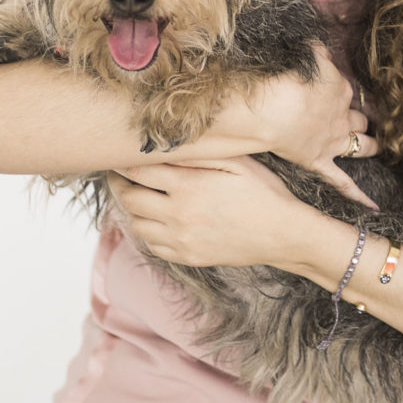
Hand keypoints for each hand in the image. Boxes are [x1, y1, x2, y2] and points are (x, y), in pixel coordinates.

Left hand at [107, 156, 316, 268]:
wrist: (282, 234)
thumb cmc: (263, 192)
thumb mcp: (236, 162)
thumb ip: (198, 153)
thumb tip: (165, 144)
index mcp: (188, 186)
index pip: (138, 172)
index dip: (123, 163)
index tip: (119, 157)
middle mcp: (178, 215)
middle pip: (130, 199)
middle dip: (121, 185)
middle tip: (121, 175)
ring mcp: (181, 240)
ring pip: (137, 225)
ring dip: (134, 209)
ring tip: (140, 196)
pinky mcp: (187, 257)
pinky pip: (153, 246)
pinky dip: (148, 231)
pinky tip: (158, 219)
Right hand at [208, 44, 378, 204]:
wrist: (272, 107)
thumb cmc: (285, 76)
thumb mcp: (305, 54)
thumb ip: (316, 50)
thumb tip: (320, 47)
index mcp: (339, 88)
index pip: (347, 89)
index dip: (343, 91)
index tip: (339, 92)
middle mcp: (341, 116)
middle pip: (359, 117)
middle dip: (362, 118)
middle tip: (364, 119)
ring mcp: (332, 141)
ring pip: (361, 145)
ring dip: (370, 145)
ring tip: (378, 147)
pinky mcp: (319, 162)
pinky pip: (342, 181)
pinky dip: (358, 194)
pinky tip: (373, 205)